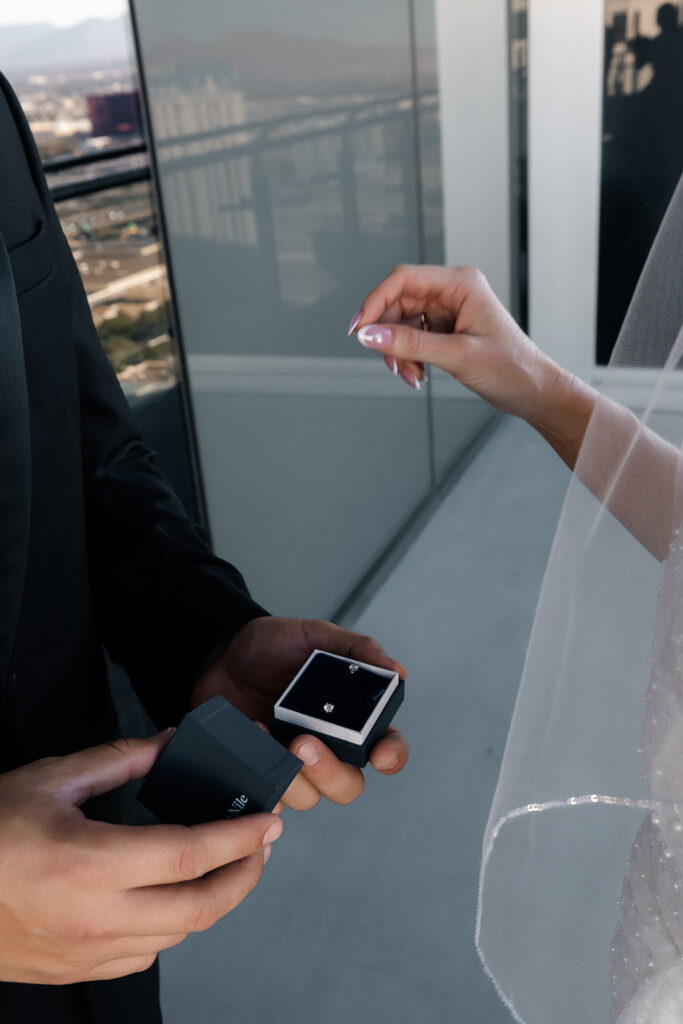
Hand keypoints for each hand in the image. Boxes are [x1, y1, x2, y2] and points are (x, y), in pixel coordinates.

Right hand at [0, 732, 280, 984]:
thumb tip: (169, 743)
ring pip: (179, 936)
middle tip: (263, 844)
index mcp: (90, 864)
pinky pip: (147, 956)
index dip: (239, 837)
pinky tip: (177, 898)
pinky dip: (176, 927)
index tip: (267, 820)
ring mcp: (88, 952)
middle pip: (200, 907)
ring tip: (230, 865)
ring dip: (215, 900)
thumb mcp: (50, 780)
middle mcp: (95, 918)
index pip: (191, 855)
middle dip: (246, 874)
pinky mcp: (78, 970)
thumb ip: (119, 759)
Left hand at [192, 617, 408, 809]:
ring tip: (267, 734)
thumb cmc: (272, 646)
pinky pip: (267, 796)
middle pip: (347, 785)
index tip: (380, 755)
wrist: (221, 654)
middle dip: (330, 772)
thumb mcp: (315, 636)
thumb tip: (396, 670)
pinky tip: (251, 739)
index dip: (390, 756)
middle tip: (305, 743)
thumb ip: (356, 649)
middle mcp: (327, 747)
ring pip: (308, 797)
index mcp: (351, 718)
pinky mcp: (261, 772)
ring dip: (289, 774)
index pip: (386, 746)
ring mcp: (292, 764)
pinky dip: (259, 777)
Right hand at [351, 264, 557, 419]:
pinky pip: (414, 338)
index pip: (404, 279)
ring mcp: (449, 310)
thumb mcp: (456, 355)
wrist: (532, 391)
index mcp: (461, 283)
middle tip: (389, 362)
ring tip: (410, 376)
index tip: (359, 329)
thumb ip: (411, 344)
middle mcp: (453, 292)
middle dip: (388, 335)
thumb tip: (370, 335)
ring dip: (399, 351)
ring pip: (403, 324)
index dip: (376, 301)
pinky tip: (418, 375)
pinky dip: (410, 357)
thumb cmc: (511, 368)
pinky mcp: (447, 329)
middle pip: (399, 302)